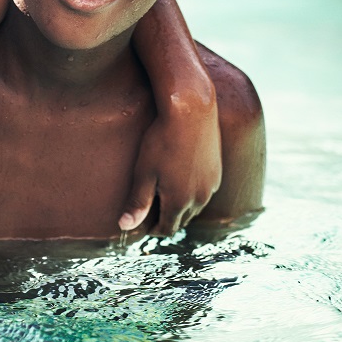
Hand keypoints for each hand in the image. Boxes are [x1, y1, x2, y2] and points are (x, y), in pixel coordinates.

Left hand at [119, 100, 221, 235]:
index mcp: (179, 202)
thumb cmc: (162, 140)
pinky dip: (194, 192)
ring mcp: (211, 185)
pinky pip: (205, 191)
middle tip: (152, 211)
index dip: (153, 230)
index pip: (167, 229)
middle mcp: (199, 199)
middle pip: (182, 220)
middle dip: (167, 219)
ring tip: (167, 196)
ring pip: (195, 207)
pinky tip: (184, 180)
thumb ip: (137, 202)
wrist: (191, 111)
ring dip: (182, 207)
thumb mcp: (144, 172)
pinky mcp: (217, 171)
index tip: (143, 225)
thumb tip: (124, 227)